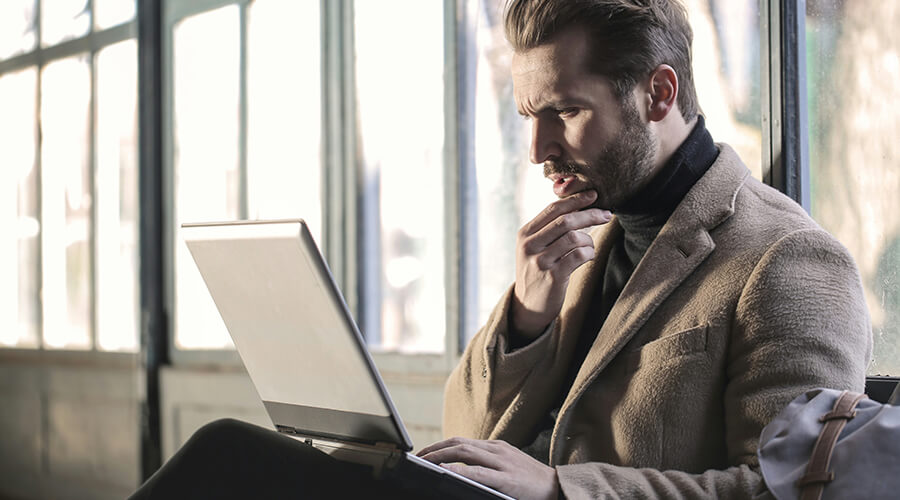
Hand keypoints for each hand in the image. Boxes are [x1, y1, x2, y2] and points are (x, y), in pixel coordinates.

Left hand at [417, 437, 558, 499]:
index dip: (441, 445)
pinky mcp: (507, 479)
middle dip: (435, 449)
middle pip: (459, 443)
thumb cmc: (532, 482)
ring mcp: (502, 463)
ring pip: (465, 452)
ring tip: (424, 463)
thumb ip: (488, 466)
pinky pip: (479, 473)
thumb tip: (462, 470)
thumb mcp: (508, 467)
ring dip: (441, 456)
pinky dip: (460, 471)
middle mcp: (497, 450)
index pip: (462, 441)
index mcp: (496, 448)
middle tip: (418, 458)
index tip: (425, 452)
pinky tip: (445, 472)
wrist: (559, 489)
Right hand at [511, 190, 611, 337]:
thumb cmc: (537, 272)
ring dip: (589, 240)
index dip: (575, 200)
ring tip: (589, 247)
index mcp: (525, 233)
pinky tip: (588, 257)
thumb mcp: (534, 248)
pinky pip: (579, 256)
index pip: (553, 209)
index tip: (593, 195)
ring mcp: (540, 261)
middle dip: (590, 214)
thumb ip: (549, 229)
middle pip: (565, 221)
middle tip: (607, 215)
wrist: (528, 305)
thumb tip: (579, 207)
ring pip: (574, 238)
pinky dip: (589, 253)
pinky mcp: (552, 276)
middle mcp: (530, 245)